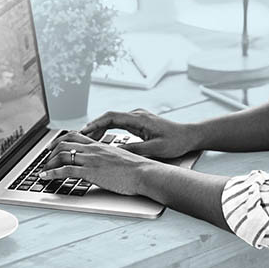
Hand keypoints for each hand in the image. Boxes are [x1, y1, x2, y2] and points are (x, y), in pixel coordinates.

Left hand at [40, 131, 154, 195]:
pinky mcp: (90, 172)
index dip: (61, 141)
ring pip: (62, 155)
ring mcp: (91, 160)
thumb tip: (106, 164)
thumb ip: (110, 158)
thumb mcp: (121, 159)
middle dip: (51, 151)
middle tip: (45, 159)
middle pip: (65, 143)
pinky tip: (45, 177)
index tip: (54, 148)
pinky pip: (65, 170)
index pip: (76, 136)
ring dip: (49, 163)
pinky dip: (51, 173)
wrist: (144, 173)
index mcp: (101, 146)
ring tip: (43, 170)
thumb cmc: (137, 169)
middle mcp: (94, 150)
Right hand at [81, 109, 198, 158]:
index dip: (95, 124)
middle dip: (93, 127)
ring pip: (112, 121)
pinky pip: (119, 124)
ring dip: (99, 129)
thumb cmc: (176, 141)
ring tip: (86, 140)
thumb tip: (115, 153)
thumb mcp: (155, 148)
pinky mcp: (139, 123)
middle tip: (79, 138)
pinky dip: (108, 130)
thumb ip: (135, 150)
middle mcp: (137, 115)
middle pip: (108, 118)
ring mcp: (138, 118)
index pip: (111, 117)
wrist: (190, 136)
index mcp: (139, 118)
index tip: (83, 132)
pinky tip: (101, 139)